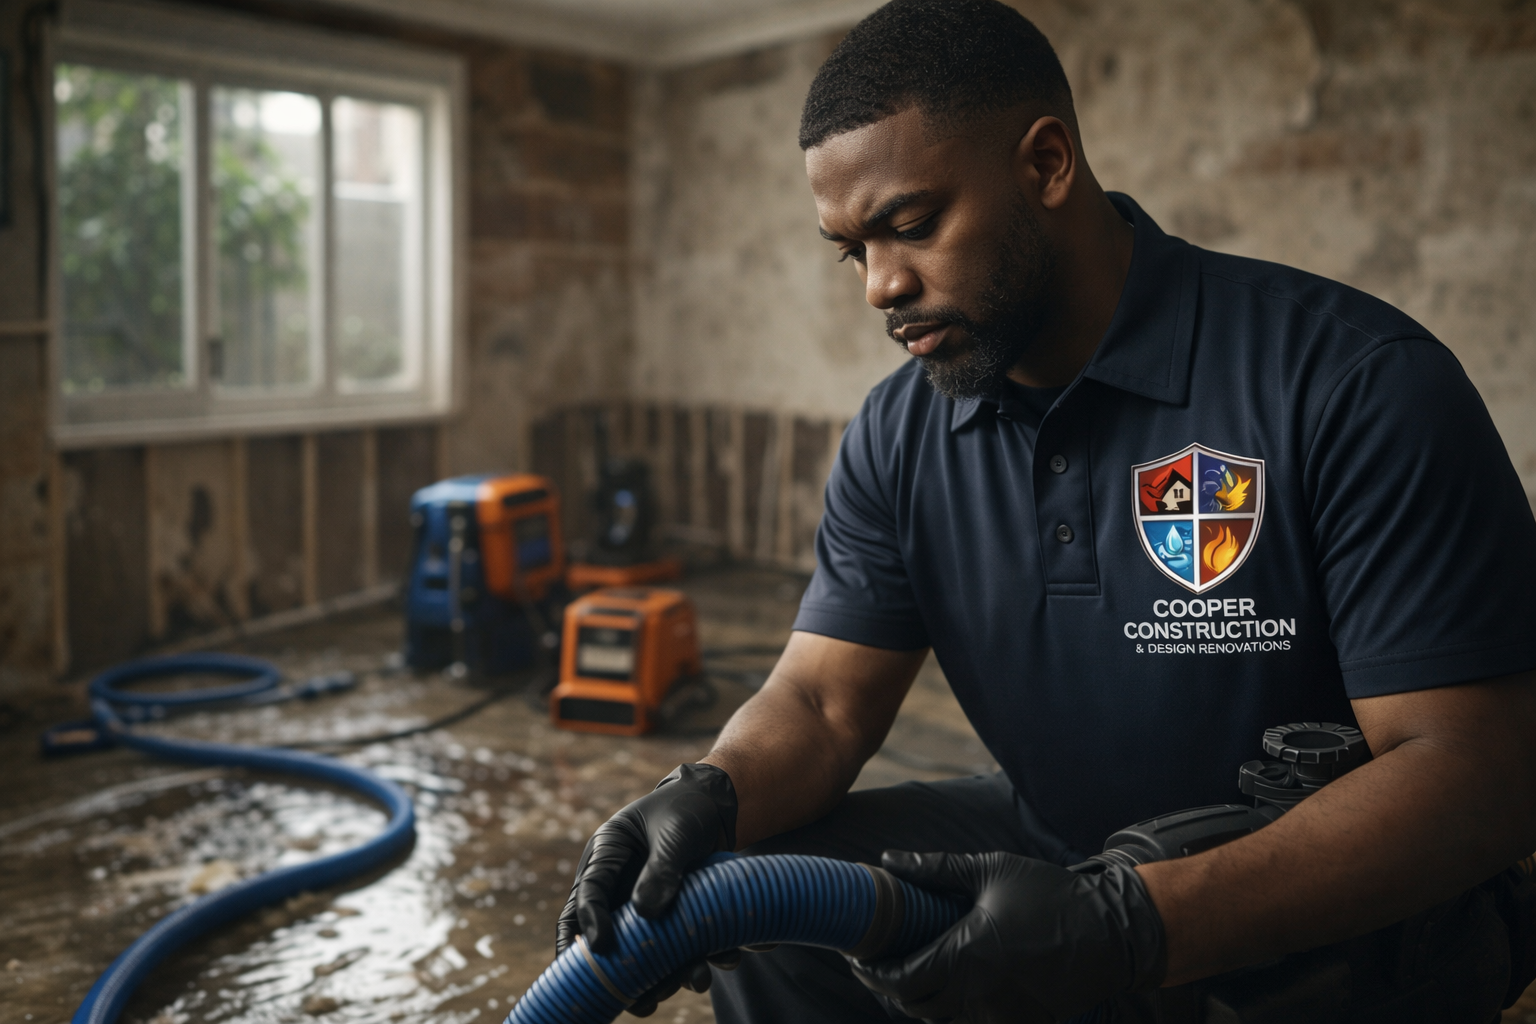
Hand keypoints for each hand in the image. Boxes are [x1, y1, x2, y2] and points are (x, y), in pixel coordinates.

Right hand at [556, 763, 738, 1014]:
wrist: (716, 806)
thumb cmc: (688, 809)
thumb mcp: (677, 832)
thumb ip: (663, 867)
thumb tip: (646, 913)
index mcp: (607, 853)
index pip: (587, 894)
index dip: (590, 922)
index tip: (602, 947)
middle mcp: (617, 884)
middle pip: (604, 933)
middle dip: (618, 969)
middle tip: (636, 996)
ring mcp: (640, 903)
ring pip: (639, 949)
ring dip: (660, 974)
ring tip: (684, 985)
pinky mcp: (667, 917)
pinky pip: (672, 947)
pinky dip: (689, 962)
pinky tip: (712, 967)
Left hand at [849, 851, 1165, 1022]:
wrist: (1110, 931)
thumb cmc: (1050, 895)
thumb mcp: (991, 871)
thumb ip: (935, 868)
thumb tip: (889, 859)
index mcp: (965, 955)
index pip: (900, 981)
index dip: (873, 975)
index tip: (861, 961)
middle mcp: (979, 994)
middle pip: (916, 1008)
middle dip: (893, 989)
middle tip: (883, 966)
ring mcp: (1002, 1015)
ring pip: (945, 1022)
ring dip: (926, 1002)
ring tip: (919, 973)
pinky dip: (959, 1013)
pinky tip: (958, 986)